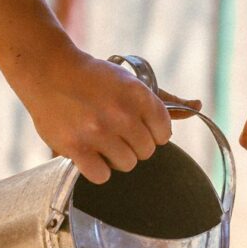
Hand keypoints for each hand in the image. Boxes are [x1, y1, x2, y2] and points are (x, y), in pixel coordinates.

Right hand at [12, 48, 201, 182]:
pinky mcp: (76, 148)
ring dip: (115, 157)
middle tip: (114, 130)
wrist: (48, 71)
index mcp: (138, 94)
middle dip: (133, 144)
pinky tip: (90, 153)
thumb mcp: (132, 83)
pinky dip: (97, 169)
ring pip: (127, 165)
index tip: (136, 124)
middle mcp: (120, 113)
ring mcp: (97, 132)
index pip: (164, 134)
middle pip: (146, 152)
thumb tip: (198, 107)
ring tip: (100, 139)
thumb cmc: (94, 79)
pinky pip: (102, 176)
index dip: (151, 132)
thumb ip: (166, 100)